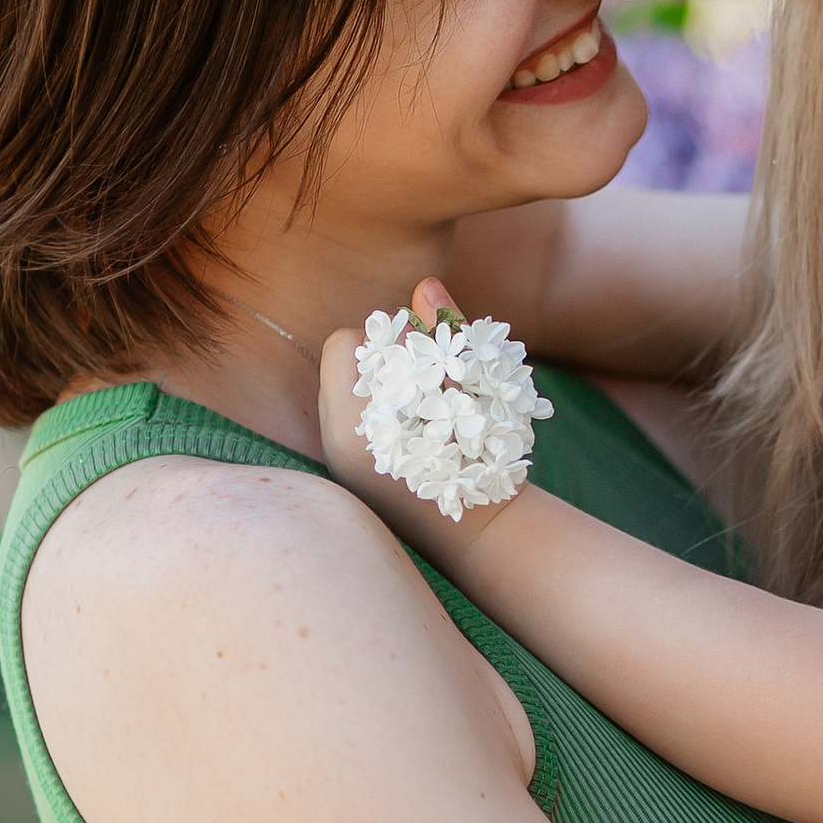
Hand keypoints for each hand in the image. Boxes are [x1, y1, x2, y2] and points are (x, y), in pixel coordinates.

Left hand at [314, 279, 520, 567]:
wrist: (484, 538)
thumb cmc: (487, 459)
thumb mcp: (475, 387)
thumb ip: (447, 333)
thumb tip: (425, 285)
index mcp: (355, 421)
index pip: (343, 344)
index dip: (386, 339)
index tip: (423, 355)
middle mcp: (336, 443)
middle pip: (342, 368)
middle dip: (383, 364)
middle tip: (426, 381)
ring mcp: (340, 464)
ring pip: (346, 396)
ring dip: (381, 390)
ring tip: (421, 408)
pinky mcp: (353, 478)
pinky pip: (353, 423)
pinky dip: (381, 417)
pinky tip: (414, 433)